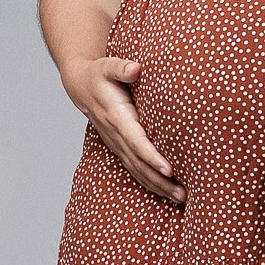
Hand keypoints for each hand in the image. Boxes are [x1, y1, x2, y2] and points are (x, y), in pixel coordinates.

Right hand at [67, 56, 184, 206]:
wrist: (81, 87)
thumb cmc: (99, 74)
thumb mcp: (107, 66)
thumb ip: (121, 68)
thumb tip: (135, 68)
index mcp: (117, 117)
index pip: (136, 141)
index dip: (151, 156)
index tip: (168, 169)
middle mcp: (117, 135)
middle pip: (140, 163)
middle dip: (161, 180)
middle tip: (183, 194)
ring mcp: (118, 145)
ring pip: (138, 171)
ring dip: (159, 186)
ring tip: (181, 198)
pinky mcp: (121, 148)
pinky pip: (135, 169)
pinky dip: (150, 183)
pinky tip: (167, 192)